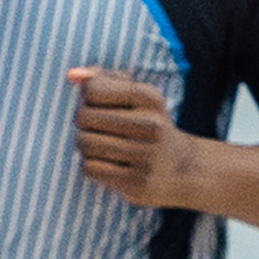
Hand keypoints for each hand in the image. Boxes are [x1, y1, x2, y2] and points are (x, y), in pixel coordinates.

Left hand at [68, 66, 198, 208]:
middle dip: (83, 123)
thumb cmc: (150, 125)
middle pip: (83, 117)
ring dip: (86, 146)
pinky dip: (91, 166)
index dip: (88, 98)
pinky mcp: (137, 183)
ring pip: (84, 143)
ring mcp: (145, 156)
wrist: (186, 170)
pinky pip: (90, 168)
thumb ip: (103, 78)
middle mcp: (150, 125)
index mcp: (149, 98)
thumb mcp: (137, 96)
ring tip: (103, 147)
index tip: (101, 107)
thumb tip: (72, 75)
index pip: (92, 89)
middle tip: (99, 130)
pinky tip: (108, 165)